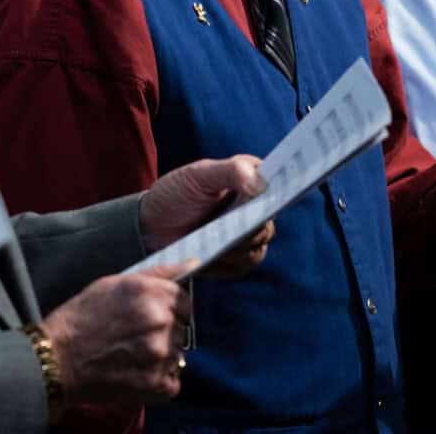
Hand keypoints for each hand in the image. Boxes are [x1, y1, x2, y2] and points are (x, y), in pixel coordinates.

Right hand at [40, 271, 188, 406]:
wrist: (56, 359)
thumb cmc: (80, 318)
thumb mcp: (113, 283)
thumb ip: (157, 274)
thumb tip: (192, 264)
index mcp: (150, 293)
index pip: (184, 300)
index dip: (168, 308)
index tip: (152, 316)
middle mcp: (159, 321)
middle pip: (181, 328)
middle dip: (163, 332)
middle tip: (134, 338)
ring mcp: (160, 354)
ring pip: (177, 354)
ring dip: (161, 356)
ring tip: (130, 356)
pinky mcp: (157, 384)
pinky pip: (173, 380)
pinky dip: (158, 380)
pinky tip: (134, 373)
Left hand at [138, 154, 269, 277]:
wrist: (151, 226)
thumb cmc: (175, 193)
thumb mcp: (198, 176)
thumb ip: (229, 171)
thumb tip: (260, 182)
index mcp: (248, 177)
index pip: (277, 180)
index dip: (284, 186)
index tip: (281, 194)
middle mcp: (253, 206)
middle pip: (269, 217)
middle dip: (254, 223)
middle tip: (236, 225)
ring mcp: (246, 233)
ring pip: (260, 244)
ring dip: (240, 245)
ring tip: (217, 241)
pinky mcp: (236, 258)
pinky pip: (246, 264)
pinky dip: (231, 261)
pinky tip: (213, 254)